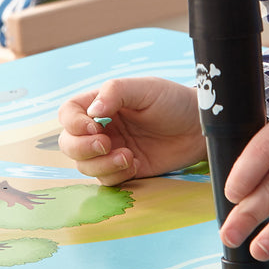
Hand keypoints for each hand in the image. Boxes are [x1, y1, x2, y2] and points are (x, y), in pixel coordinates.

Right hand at [58, 76, 204, 183]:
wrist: (200, 128)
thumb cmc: (173, 101)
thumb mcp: (145, 89)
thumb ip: (115, 93)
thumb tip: (92, 111)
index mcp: (101, 104)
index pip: (68, 113)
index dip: (74, 123)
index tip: (95, 126)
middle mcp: (102, 127)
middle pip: (68, 143)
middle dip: (82, 148)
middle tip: (107, 144)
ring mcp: (113, 150)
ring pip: (84, 165)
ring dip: (100, 164)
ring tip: (128, 156)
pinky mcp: (126, 169)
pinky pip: (106, 180)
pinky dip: (115, 175)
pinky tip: (136, 163)